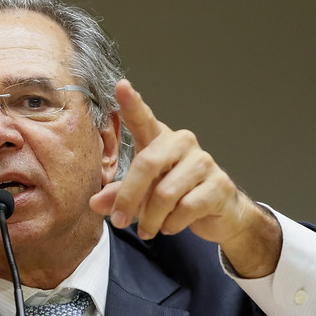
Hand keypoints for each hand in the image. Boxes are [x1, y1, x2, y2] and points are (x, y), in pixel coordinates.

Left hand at [90, 79, 281, 277]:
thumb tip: (95, 203)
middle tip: (119, 221)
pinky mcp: (219, 185)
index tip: (121, 86)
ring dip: (151, 218)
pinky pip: (186, 208)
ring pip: (165, 193)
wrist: (221, 214)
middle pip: (147, 164)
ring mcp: (203, 163)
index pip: (144, 119)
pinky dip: (172, 224)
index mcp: (160, 141)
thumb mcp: (144, 195)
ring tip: (147, 230)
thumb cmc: (178, 196)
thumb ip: (120, 195)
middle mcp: (182, 144)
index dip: (132, 103)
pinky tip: (170, 226)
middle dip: (129, 197)